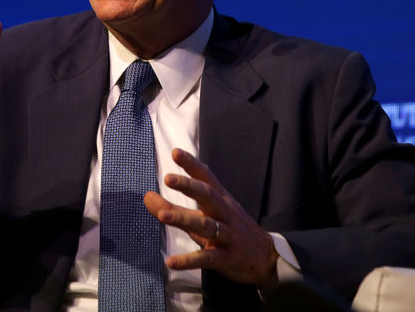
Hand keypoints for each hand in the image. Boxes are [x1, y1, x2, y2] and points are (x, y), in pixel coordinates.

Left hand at [144, 148, 278, 287]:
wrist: (268, 258)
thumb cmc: (231, 231)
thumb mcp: (205, 217)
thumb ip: (176, 207)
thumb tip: (146, 196)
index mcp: (221, 200)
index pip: (207, 178)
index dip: (192, 165)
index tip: (176, 152)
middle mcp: (226, 214)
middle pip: (208, 196)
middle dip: (189, 186)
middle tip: (168, 178)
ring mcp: (228, 236)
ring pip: (206, 225)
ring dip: (184, 219)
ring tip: (162, 215)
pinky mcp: (228, 258)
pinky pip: (207, 258)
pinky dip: (189, 260)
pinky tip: (171, 262)